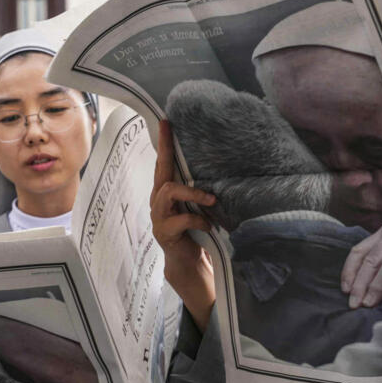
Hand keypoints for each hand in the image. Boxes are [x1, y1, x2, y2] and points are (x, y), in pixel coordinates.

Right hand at [150, 120, 216, 330]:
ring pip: (169, 192)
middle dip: (166, 150)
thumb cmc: (194, 231)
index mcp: (166, 192)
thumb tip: (224, 168)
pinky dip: (200, 220)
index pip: (163, 163)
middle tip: (171, 131)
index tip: (165, 120)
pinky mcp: (165, 232)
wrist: (187, 262)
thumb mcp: (197, 206)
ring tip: (211, 199)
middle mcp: (158, 201)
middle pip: (161, 171)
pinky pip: (182, 219)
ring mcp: (158, 217)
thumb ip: (200, 191)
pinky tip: (209, 225)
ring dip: (193, 193)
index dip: (163, 143)